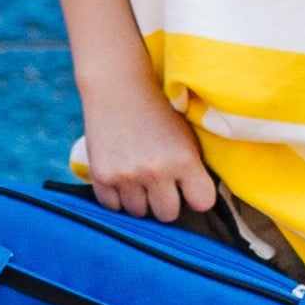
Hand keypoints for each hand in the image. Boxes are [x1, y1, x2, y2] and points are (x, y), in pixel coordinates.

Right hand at [79, 78, 215, 222]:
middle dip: (165, 202)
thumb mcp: (185, 139)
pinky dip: (116, 198)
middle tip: (159, 185)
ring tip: (138, 179)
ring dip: (139, 201)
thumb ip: (192, 171)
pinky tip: (121, 179)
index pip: (202, 203)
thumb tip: (193, 204)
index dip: (195, 197)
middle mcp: (156, 171)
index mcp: (184, 160)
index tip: (187, 190)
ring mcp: (127, 176)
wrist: (118, 89)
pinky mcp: (102, 176)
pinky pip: (112, 207)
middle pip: (167, 215)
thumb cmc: (157, 115)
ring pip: (138, 213)